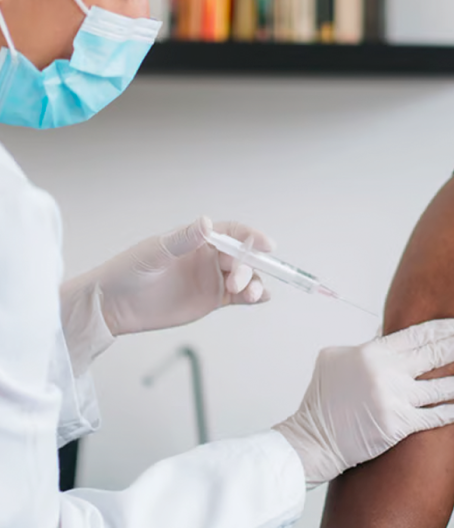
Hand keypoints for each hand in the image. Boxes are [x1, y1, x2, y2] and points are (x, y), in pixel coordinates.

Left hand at [67, 217, 274, 336]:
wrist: (114, 305)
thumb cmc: (128, 271)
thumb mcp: (155, 252)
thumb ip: (184, 239)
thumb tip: (206, 222)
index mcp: (198, 240)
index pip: (233, 233)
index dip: (251, 237)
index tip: (266, 245)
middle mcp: (209, 257)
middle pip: (242, 257)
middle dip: (247, 267)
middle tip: (235, 281)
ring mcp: (212, 278)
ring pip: (245, 277)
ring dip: (254, 283)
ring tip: (249, 294)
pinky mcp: (212, 300)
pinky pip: (239, 297)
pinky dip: (253, 296)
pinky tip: (259, 298)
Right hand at [274, 319, 453, 487]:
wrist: (313, 440)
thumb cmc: (322, 401)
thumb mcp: (334, 358)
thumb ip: (364, 344)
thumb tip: (387, 331)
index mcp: (373, 353)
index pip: (416, 334)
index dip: (442, 327)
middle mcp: (387, 373)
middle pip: (434, 354)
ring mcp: (395, 400)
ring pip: (441, 386)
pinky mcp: (399, 425)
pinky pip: (435, 417)